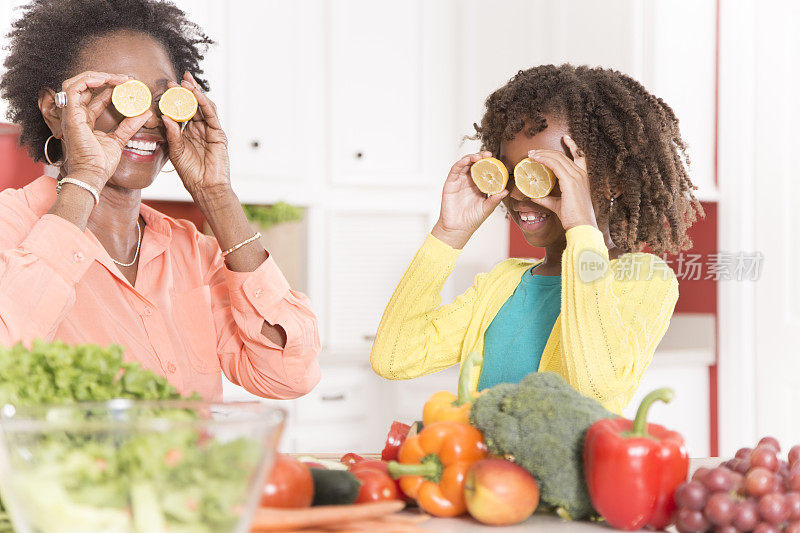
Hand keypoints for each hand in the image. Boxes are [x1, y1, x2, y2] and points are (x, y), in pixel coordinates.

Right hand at [59, 71, 152, 188]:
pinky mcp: (70, 115)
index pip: (94, 97)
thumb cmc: (101, 163)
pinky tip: (105, 81)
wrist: (92, 175)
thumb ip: (129, 126)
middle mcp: (75, 115)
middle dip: (104, 79)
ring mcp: (71, 114)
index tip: (128, 85)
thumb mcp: (119, 140)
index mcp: (84, 120)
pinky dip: (89, 80)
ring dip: (97, 76)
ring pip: (76, 83)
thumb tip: (146, 114)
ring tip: (116, 78)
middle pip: (84, 86)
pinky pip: (74, 89)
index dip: (110, 88)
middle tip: (125, 79)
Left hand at [164, 72, 230, 197]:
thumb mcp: (176, 151)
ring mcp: (210, 130)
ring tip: (185, 83)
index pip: (181, 111)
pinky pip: (211, 115)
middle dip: (185, 91)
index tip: (164, 87)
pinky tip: (196, 95)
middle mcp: (199, 128)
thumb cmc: (190, 172)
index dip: (174, 99)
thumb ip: (172, 134)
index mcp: (187, 132)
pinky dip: (204, 104)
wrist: (205, 186)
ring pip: (203, 107)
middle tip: (174, 80)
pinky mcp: (218, 133)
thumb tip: (164, 116)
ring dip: (195, 94)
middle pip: (192, 105)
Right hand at [431, 151, 508, 248]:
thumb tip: (506, 191)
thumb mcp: (487, 208)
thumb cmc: (472, 219)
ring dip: (471, 157)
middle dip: (481, 157)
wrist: (458, 228)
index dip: (490, 163)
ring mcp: (459, 181)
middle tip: (488, 155)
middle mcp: (469, 181)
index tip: (497, 159)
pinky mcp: (450, 183)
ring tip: (478, 157)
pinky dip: (460, 163)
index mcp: (479, 185)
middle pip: (475, 164)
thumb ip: (495, 199)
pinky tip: (467, 160)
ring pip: (465, 164)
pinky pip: (455, 170)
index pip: (485, 170)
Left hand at [527, 136, 597, 230]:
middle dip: (547, 151)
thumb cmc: (572, 217)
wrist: (580, 226)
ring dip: (542, 154)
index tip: (565, 137)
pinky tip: (535, 160)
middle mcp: (581, 175)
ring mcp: (576, 177)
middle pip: (563, 156)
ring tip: (531, 155)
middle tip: (533, 152)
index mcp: (582, 178)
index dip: (572, 145)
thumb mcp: (557, 204)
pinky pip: (555, 165)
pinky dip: (544, 160)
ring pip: (558, 158)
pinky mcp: (570, 181)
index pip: (579, 156)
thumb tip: (532, 195)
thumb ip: (545, 198)